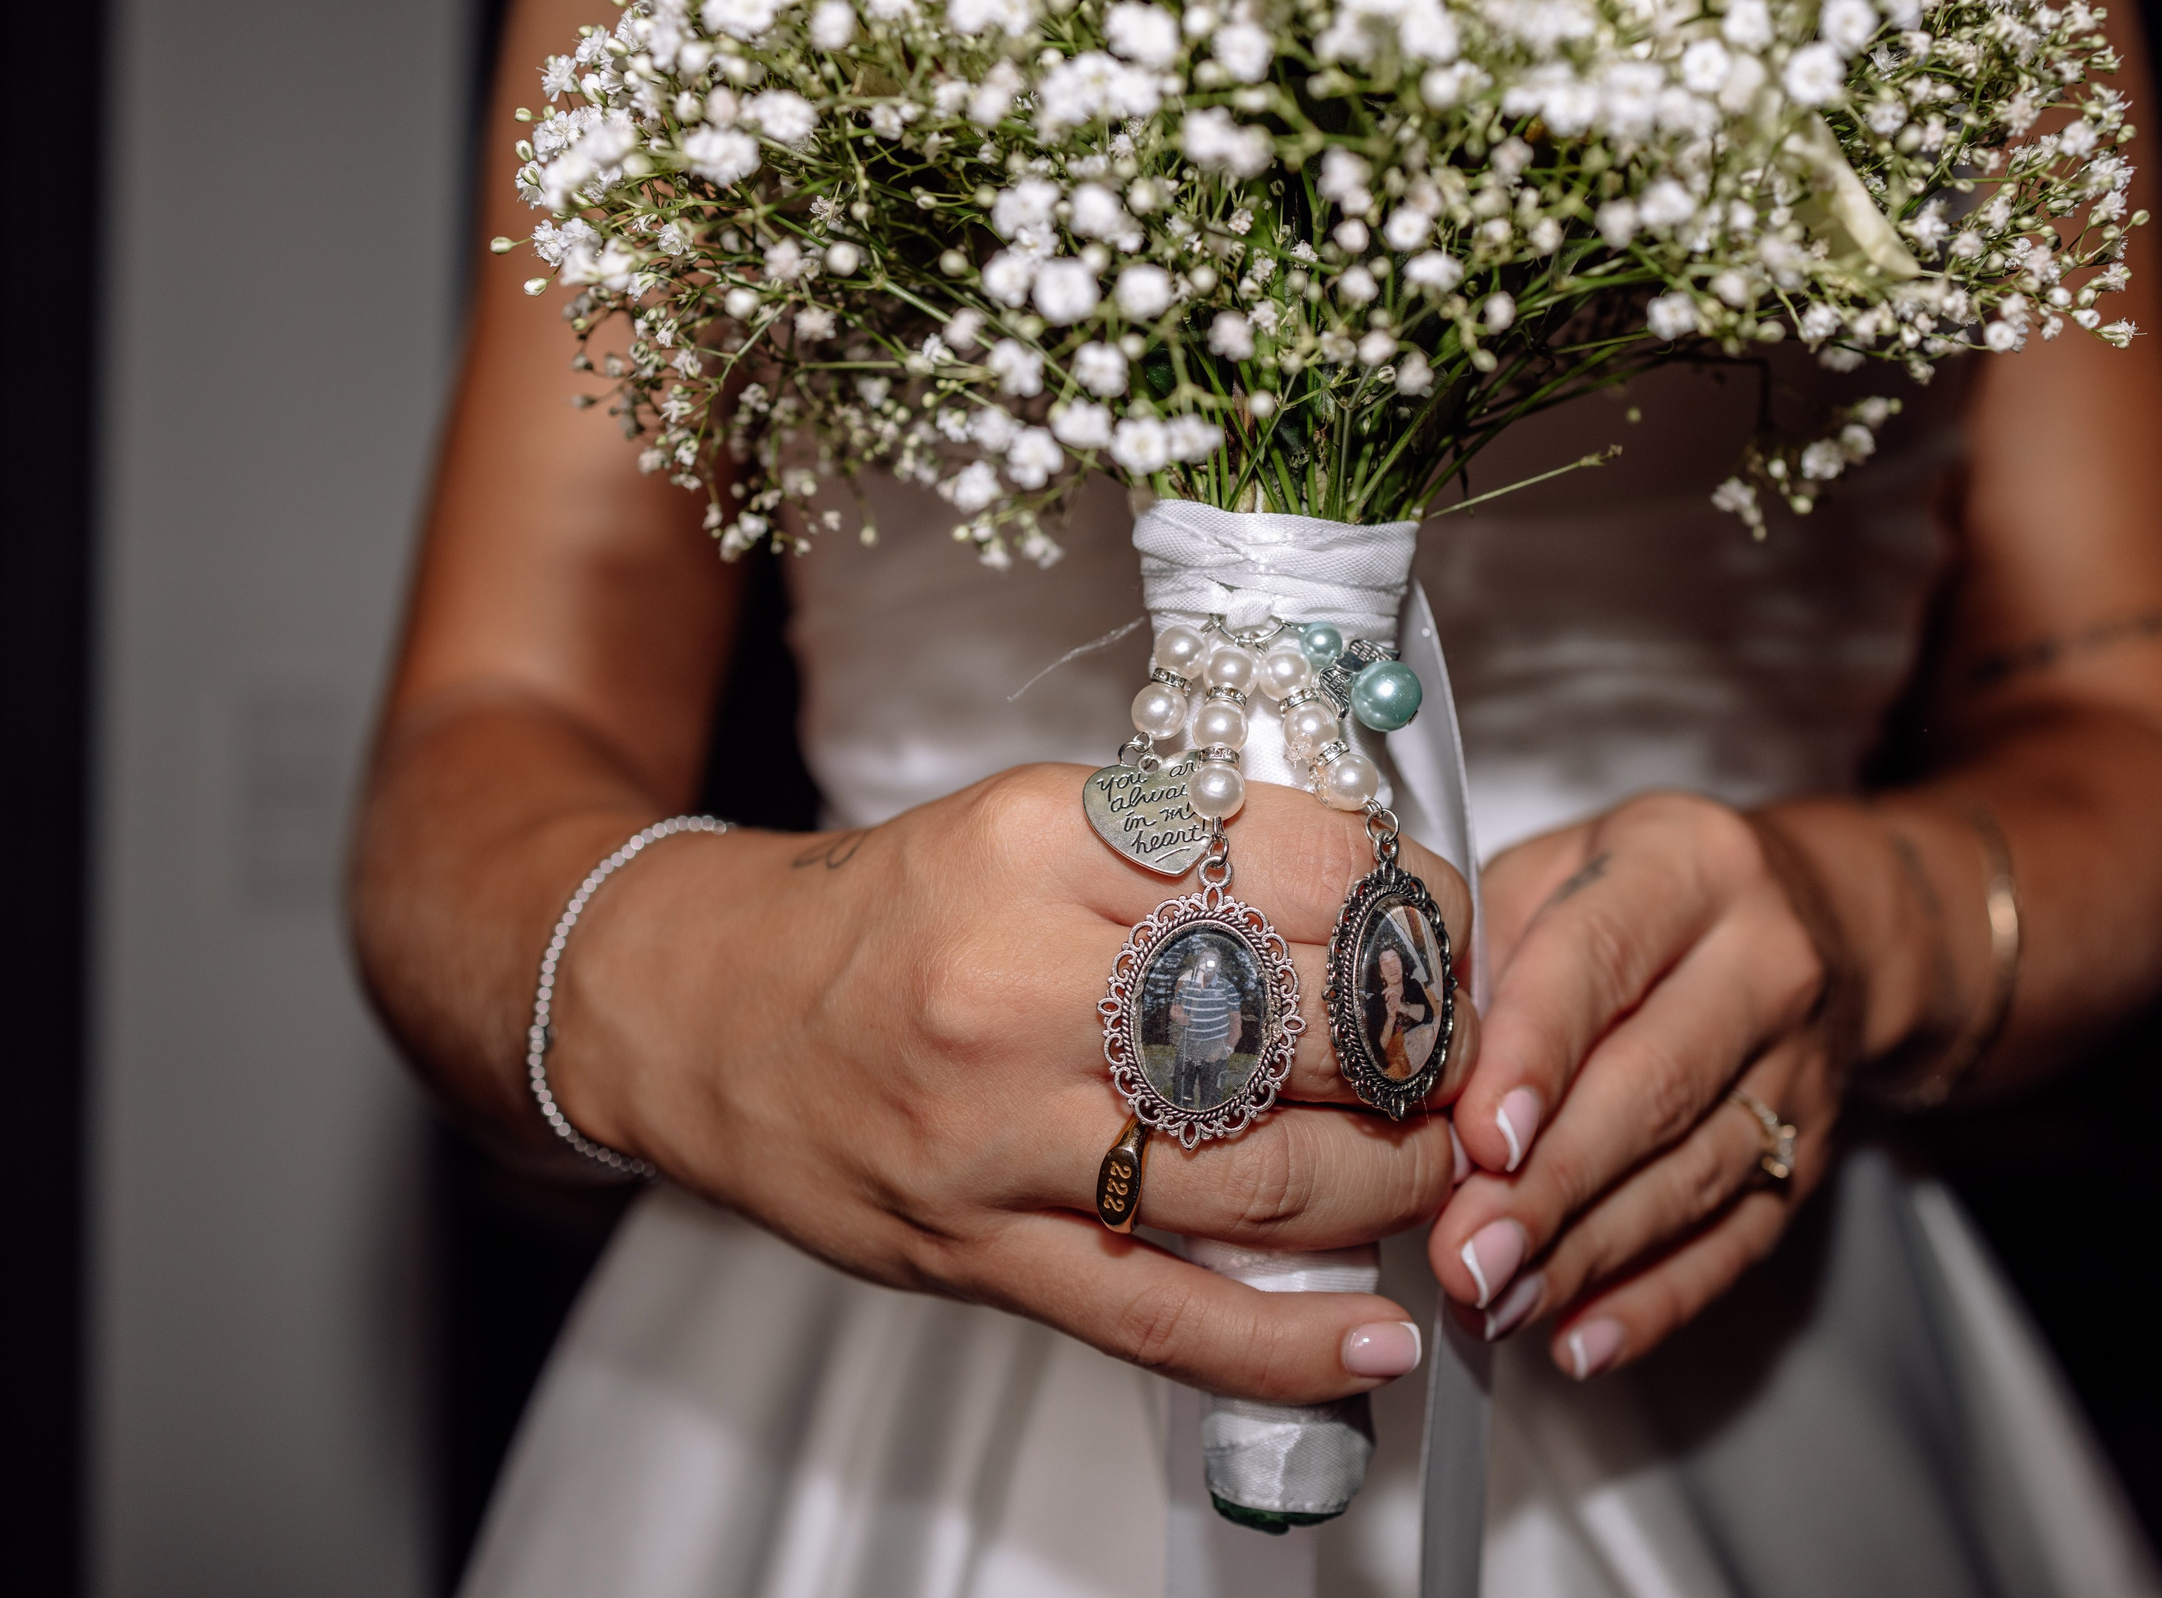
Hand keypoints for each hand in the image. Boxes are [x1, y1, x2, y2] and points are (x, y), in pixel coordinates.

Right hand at [551, 763, 1475, 1404]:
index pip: (1302, 868)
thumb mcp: (1029, 822)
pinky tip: (1381, 1339)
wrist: (696, 1014)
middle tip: (1461, 1052)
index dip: (1418, 909)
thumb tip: (1377, 905)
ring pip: (1264, 1183)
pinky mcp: (980, 1255)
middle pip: (1304, 1028)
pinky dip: (1293, 1344)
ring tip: (1437, 1170)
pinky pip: (1166, 1321)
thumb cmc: (883, 919)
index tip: (1451, 934)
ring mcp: (998, 1137)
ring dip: (1394, 1185)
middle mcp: (1020, 987)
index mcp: (1043, 846)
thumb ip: (1187, 855)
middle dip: (1426, 1049)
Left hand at [1429, 792, 1846, 1378]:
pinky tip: (1581, 1339)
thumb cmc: (1642, 897)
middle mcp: (1763, 963)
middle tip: (1465, 1254)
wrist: (1822, 917)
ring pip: (1691, 1176)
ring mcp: (1800, 1067)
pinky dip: (1654, 1300)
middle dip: (1551, 1184)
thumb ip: (1483, 954)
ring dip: (1586, 1254)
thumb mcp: (1557, 871)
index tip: (1480, 1138)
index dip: (1536, 1056)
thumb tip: (1399, 1071)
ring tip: (1495, 1303)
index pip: (1598, 962)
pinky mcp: (1814, 1154)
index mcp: (1685, 867)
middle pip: (1653, 1087)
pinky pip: (1735, 1241)